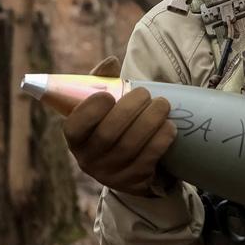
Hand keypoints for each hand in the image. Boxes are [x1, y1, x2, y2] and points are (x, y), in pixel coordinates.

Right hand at [63, 57, 176, 195]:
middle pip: (108, 134)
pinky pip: (148, 160)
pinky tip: (169, 127)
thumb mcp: (102, 105)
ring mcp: (110, 174)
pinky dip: (161, 140)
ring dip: (151, 121)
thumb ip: (102, 80)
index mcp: (76, 138)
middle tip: (146, 94)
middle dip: (130, 109)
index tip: (109, 95)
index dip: (91, 110)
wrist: (129, 162)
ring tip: (163, 105)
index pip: (75, 127)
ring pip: (131, 147)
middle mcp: (88, 160)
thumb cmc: (112, 123)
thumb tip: (111, 62)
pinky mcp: (133, 182)